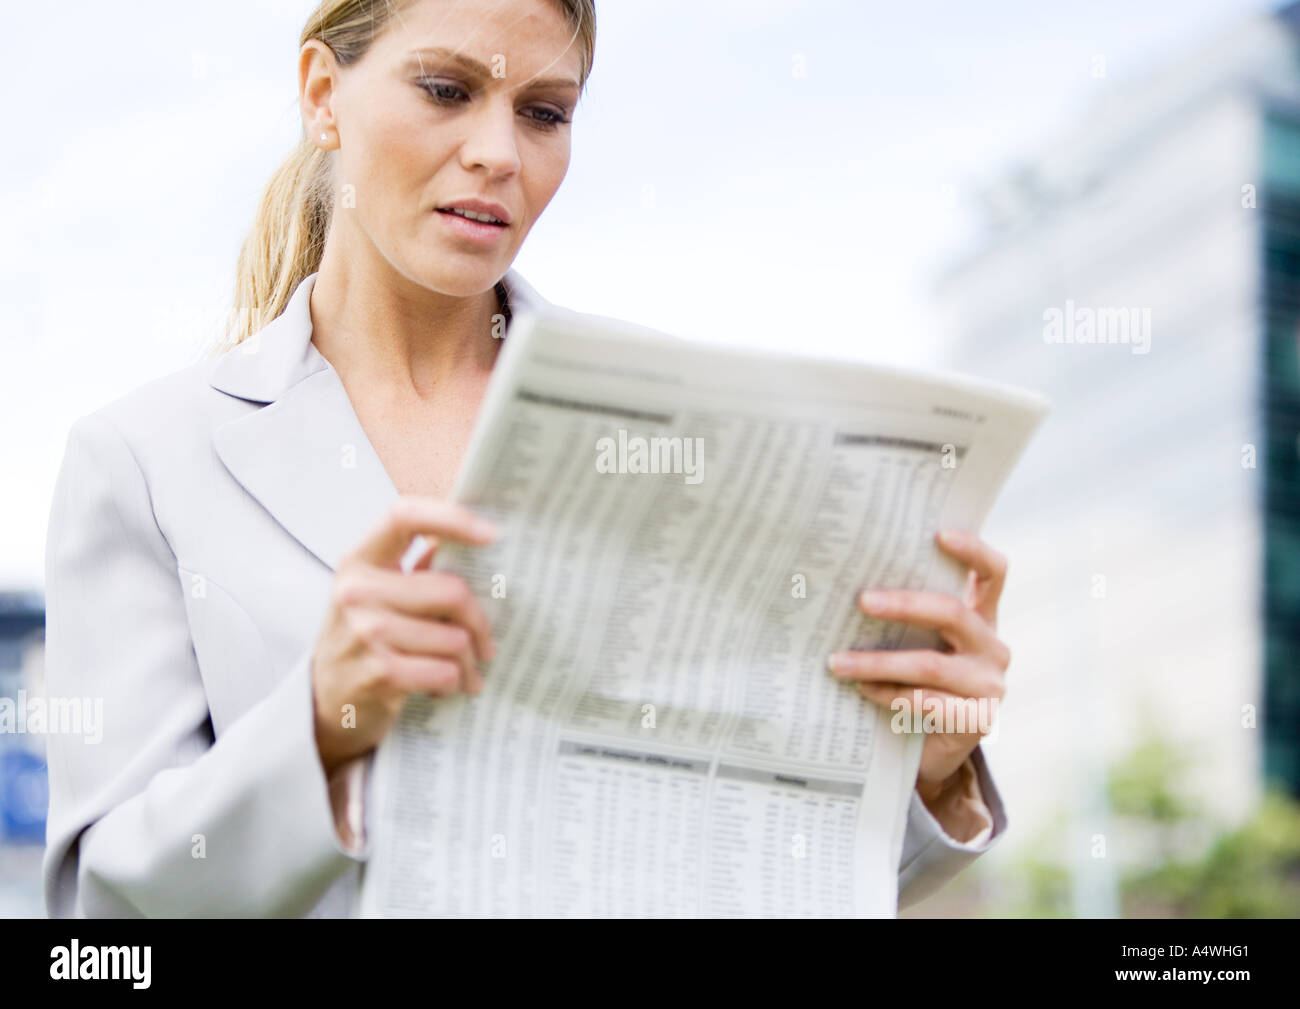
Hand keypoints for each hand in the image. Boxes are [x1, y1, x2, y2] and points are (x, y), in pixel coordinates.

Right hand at [311, 495, 500, 776]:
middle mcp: (356, 591)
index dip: (452, 519)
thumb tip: (481, 541)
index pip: (404, 516)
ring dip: (468, 661)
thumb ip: (420, 569)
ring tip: (464, 671)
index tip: (492, 535)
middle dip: (480, 622)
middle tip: (487, 644)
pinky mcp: (378, 673)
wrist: (326, 699)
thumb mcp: (381, 595)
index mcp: (360, 561)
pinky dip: (453, 682)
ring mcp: (365, 632)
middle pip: (451, 591)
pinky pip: (445, 672)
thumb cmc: (367, 638)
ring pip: (455, 639)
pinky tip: (442, 686)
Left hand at [827, 528, 1010, 800]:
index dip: (972, 551)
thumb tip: (848, 586)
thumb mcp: (917, 644)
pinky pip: (925, 702)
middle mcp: (992, 646)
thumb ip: (905, 619)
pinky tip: (860, 689)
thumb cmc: (916, 682)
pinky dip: (888, 693)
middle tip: (861, 600)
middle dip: (903, 604)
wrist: (932, 750)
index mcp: (982, 617)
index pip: (992, 573)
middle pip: (953, 612)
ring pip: (930, 663)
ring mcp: (990, 684)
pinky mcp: (979, 720)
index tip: (938, 535)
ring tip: (836, 661)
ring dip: (877, 662)